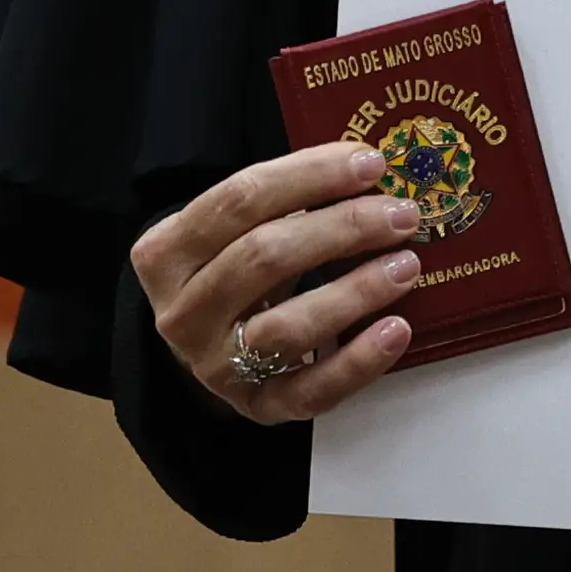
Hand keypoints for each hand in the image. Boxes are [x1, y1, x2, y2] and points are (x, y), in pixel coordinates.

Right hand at [128, 140, 429, 424]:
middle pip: (263, 258)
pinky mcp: (257, 408)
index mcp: (164, 253)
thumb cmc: (232, 271)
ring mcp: (216, 367)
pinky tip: (397, 329)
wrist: (210, 347)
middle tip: (401, 214)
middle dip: (342, 229)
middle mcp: (181, 313)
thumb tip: (368, 174)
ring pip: (286, 327)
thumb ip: (283, 201)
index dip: (308, 176)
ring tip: (406, 264)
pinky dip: (358, 361)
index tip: (370, 163)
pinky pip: (312, 391)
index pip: (238, 200)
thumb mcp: (234, 231)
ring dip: (355, 292)